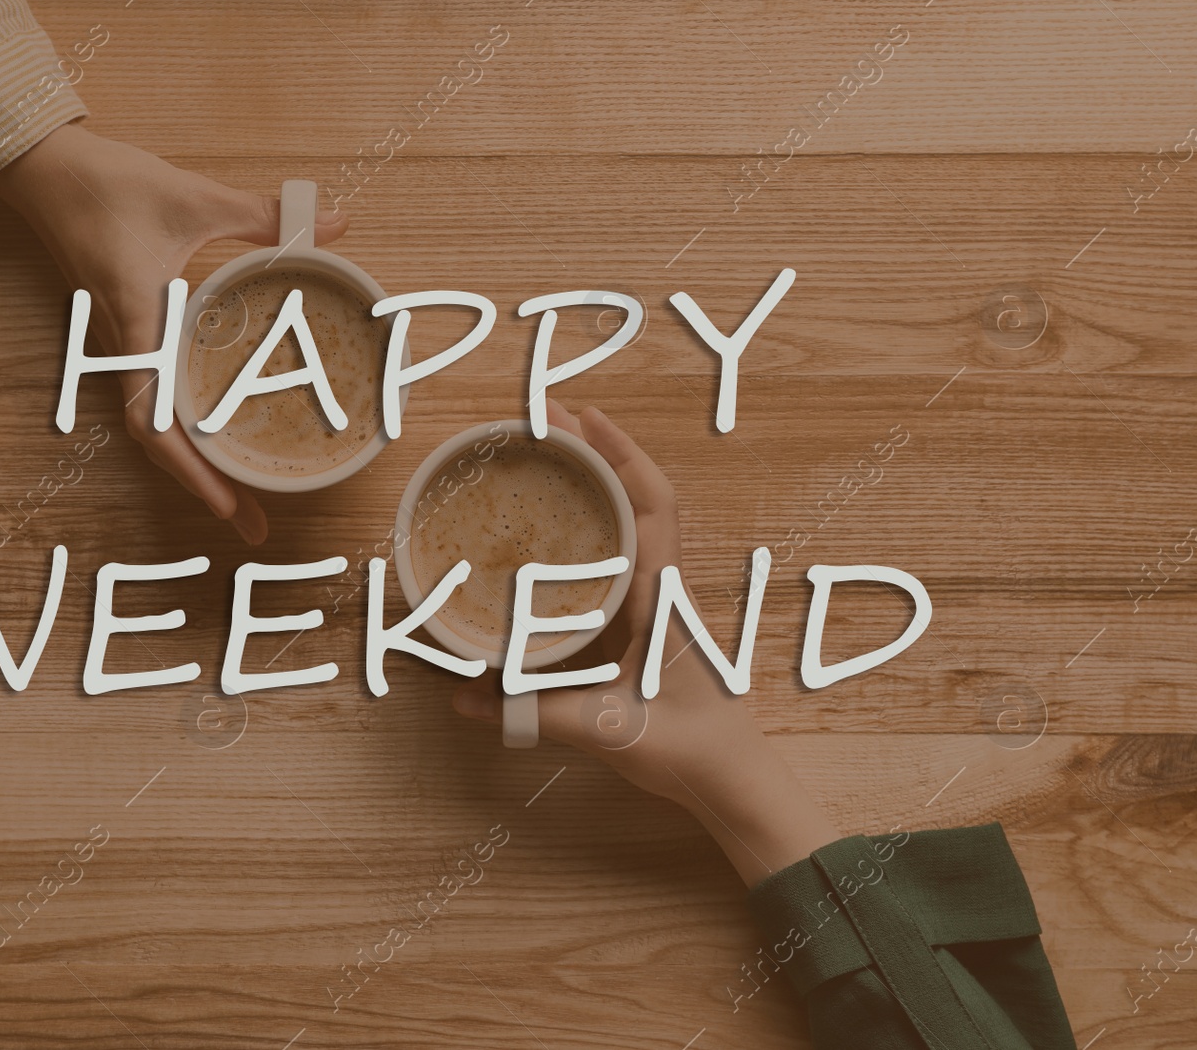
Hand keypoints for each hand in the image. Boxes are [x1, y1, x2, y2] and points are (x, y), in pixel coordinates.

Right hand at [0, 122, 349, 544]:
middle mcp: (124, 349)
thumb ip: (266, 215)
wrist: (43, 170)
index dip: (191, 470)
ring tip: (244, 502)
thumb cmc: (106, 184)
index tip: (227, 505)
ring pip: (155, 427)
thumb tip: (336, 223)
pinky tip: (219, 440)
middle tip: (256, 527)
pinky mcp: (125, 336)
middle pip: (159, 442)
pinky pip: (153, 398)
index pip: (156, 418)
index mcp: (138, 323)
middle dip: (205, 489)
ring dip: (194, 468)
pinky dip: (184, 432)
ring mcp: (121, 348)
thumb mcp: (194, 198)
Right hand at [453, 401, 839, 883]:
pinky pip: (632, 552)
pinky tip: (570, 525)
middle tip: (547, 421)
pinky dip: (603, 522)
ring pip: (640, 520)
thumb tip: (465, 700)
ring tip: (555, 456)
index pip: (651, 506)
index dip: (618, 455)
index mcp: (664, 596)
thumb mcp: (605, 728)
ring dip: (603, 482)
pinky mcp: (657, 618)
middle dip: (597, 452)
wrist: (732, 777)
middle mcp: (668, 585)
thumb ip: (534, 713)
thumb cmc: (685, 748)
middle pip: (641, 496)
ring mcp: (666, 599)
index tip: (581, 418)